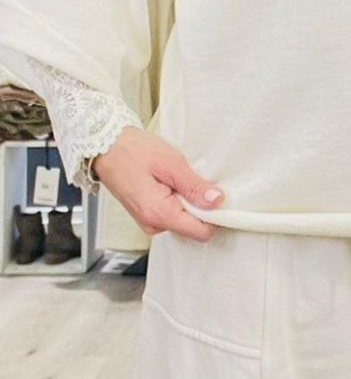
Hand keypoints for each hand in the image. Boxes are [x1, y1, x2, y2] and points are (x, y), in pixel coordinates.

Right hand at [92, 126, 224, 240]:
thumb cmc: (132, 151)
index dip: (214, 215)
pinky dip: (175, 200)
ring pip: (183, 220)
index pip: (201, 232)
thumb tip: (216, 201)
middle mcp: (152, 224)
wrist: (105, 146)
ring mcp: (148, 222)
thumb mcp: (171, 163)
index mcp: (159, 215)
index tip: (216, 197)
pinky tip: (167, 182)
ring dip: (186, 201)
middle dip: (198, 205)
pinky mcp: (147, 215)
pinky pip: (171, 214)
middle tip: (189, 179)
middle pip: (193, 227)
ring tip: (174, 178)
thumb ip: (194, 186)